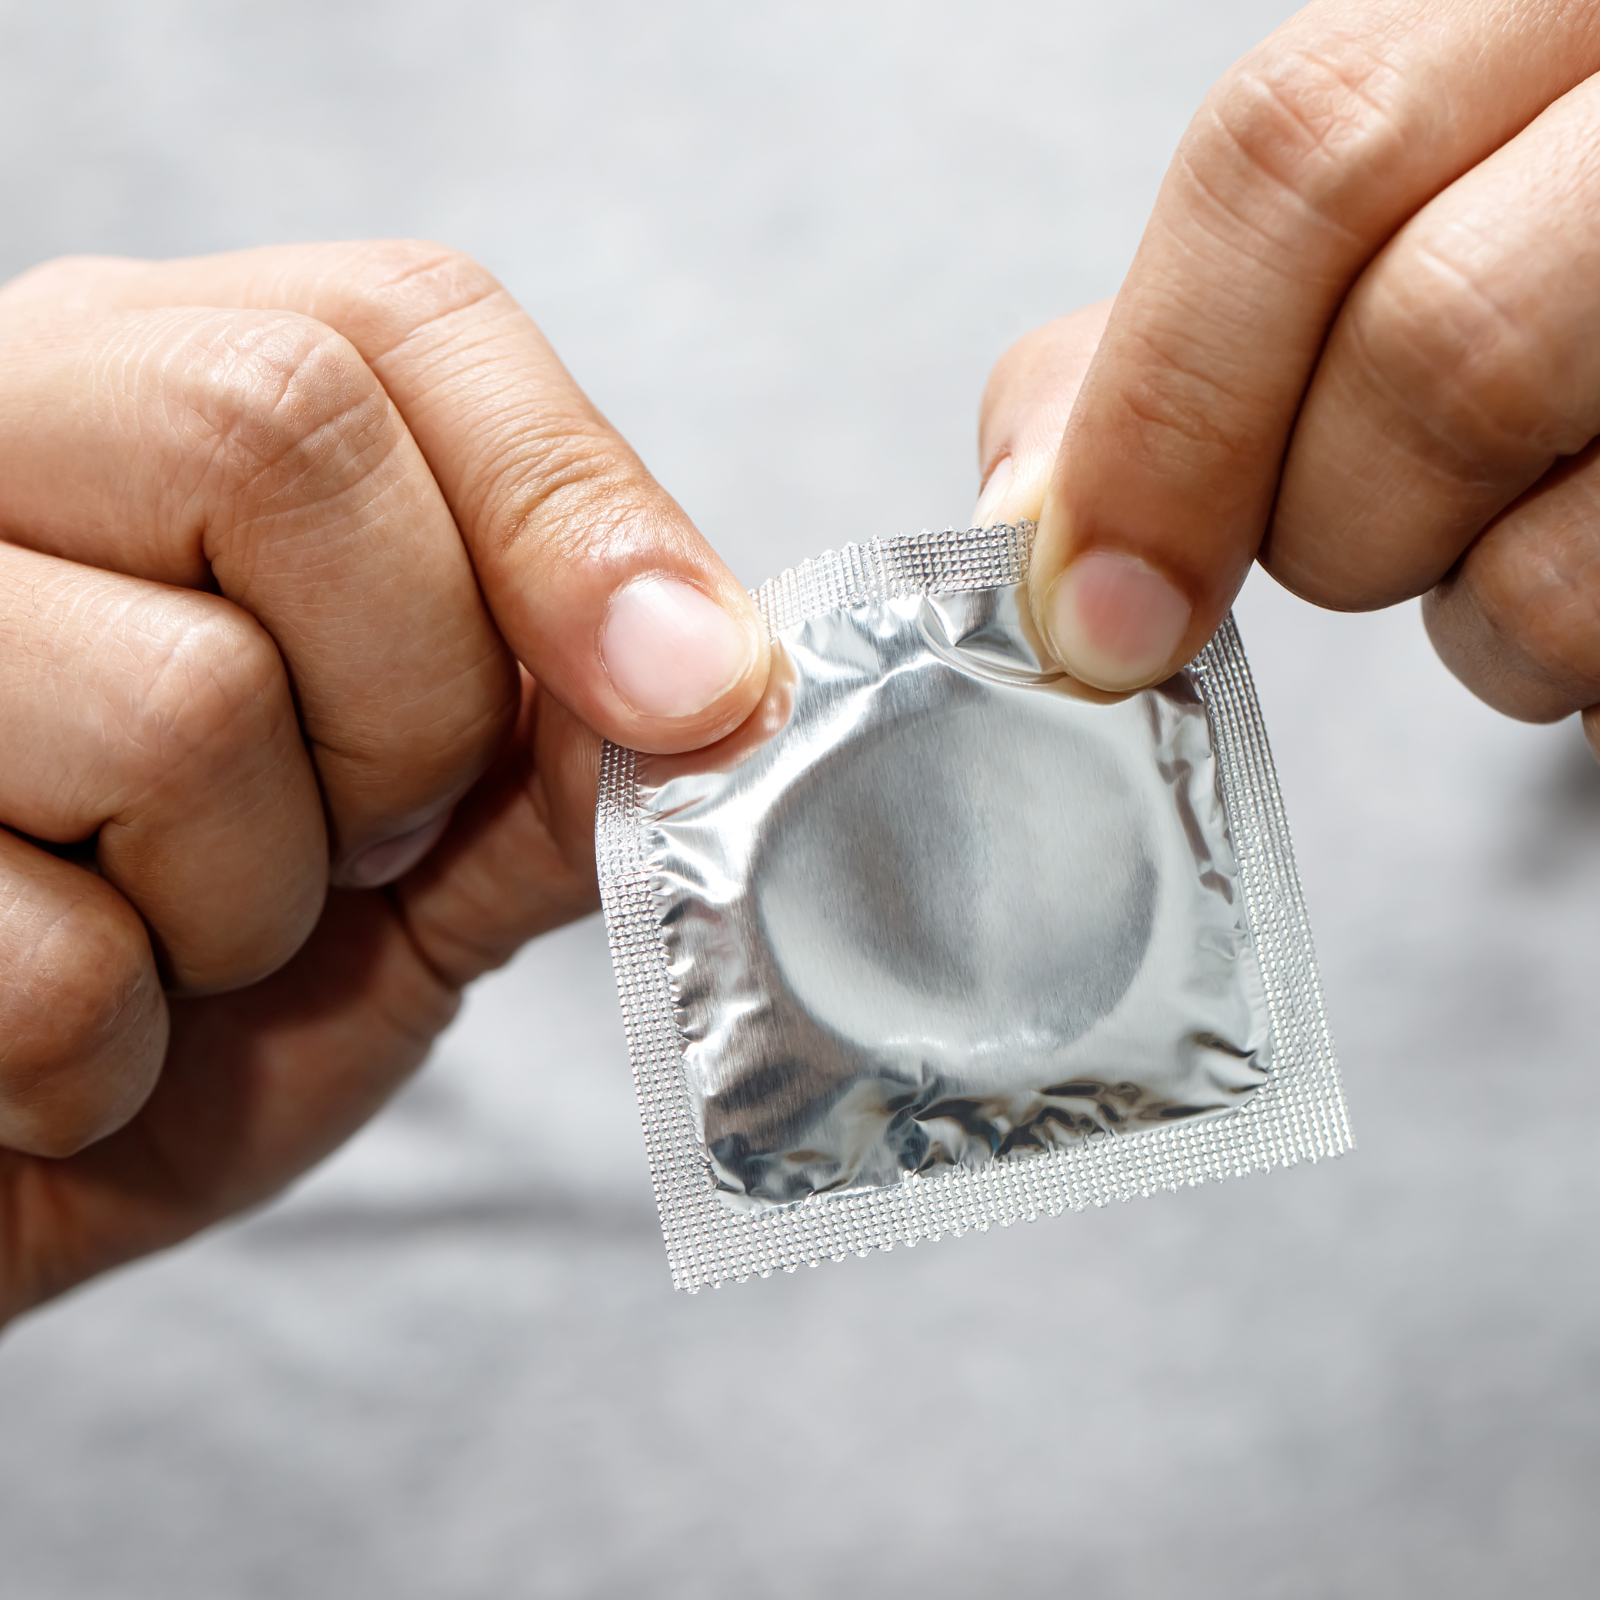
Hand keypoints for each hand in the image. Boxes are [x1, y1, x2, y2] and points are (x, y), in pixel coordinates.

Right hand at [0, 242, 768, 1324]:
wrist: (14, 1159)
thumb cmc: (216, 994)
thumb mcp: (433, 852)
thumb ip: (562, 745)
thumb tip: (714, 678)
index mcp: (152, 406)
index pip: (399, 324)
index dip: (572, 504)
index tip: (696, 690)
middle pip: (278, 431)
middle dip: (408, 713)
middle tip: (357, 844)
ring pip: (183, 704)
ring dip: (253, 913)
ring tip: (181, 949)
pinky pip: (54, 961)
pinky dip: (109, 1061)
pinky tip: (63, 1051)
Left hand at [974, 0, 1599, 756]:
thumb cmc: (1549, 260)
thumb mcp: (1367, 230)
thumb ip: (1176, 336)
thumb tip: (1030, 514)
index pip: (1300, 149)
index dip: (1165, 413)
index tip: (1097, 608)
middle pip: (1431, 352)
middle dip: (1324, 522)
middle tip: (1356, 531)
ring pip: (1552, 560)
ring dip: (1477, 617)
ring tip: (1525, 532)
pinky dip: (1579, 672)